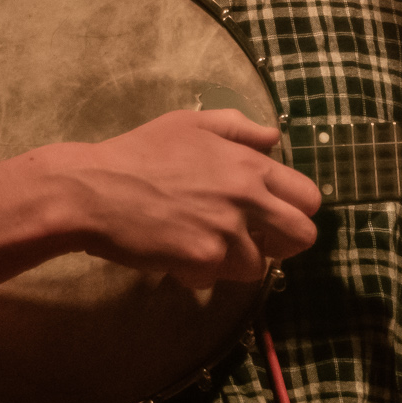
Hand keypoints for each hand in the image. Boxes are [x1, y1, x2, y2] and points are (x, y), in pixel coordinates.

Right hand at [46, 109, 322, 288]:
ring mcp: (226, 231)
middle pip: (302, 237)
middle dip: (283, 244)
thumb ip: (238, 129)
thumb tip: (274, 137)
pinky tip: (175, 254)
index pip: (308, 197)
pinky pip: (216, 279)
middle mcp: (247, 198)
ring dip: (234, 262)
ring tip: (202, 245)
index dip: (296, 210)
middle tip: (256, 243)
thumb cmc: (139, 152)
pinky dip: (198, 273)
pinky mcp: (203, 260)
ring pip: (257, 266)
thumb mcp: (190, 124)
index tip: (274, 216)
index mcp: (250, 165)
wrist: (93, 190)